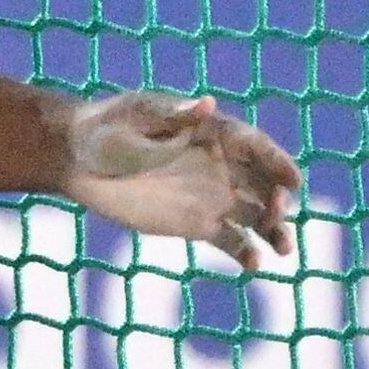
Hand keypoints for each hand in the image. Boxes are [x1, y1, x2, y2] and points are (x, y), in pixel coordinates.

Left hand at [65, 91, 300, 270]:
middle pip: (263, 183)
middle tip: (277, 213)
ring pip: (256, 214)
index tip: (293, 181)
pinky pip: (231, 239)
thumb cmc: (105, 127)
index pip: (255, 147)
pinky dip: (245, 252)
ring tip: (284, 249)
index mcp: (213, 132)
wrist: (75, 160)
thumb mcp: (136, 116)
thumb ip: (175, 115)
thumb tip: (208, 103)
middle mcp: (221, 164)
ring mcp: (212, 195)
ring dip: (274, 229)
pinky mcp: (197, 223)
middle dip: (276, 199)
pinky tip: (254, 264)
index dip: (276, 162)